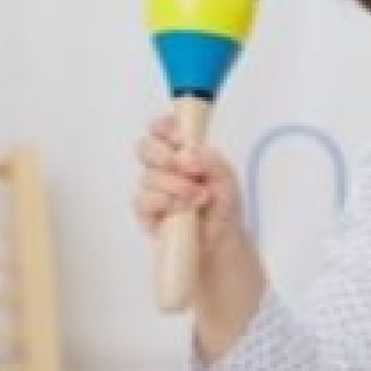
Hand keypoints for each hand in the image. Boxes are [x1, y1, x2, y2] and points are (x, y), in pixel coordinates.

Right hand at [132, 111, 245, 257]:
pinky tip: (183, 208)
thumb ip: (212, 161)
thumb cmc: (222, 207)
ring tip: (200, 197)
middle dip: (164, 155)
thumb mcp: (228, 180)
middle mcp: (163, 168)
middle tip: (188, 168)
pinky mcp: (146, 213)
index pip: (162, 128)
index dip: (165, 127)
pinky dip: (164, 202)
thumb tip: (188, 150)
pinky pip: (143, 201)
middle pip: (145, 147)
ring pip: (147, 176)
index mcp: (180, 151)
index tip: (180, 137)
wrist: (222, 242)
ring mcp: (152, 190)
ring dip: (175, 185)